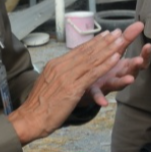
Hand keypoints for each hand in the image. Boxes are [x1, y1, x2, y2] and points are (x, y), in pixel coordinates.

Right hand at [7, 28, 131, 144]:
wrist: (30, 119)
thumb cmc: (38, 105)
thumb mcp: (47, 83)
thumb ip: (58, 74)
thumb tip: (66, 69)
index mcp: (55, 65)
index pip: (78, 50)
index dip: (93, 42)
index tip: (105, 35)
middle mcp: (61, 67)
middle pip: (87, 51)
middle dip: (104, 41)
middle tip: (117, 32)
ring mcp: (67, 77)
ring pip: (92, 60)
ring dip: (108, 49)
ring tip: (120, 40)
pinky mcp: (73, 88)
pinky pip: (92, 73)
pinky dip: (105, 64)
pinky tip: (115, 58)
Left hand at [85, 21, 150, 106]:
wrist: (87, 86)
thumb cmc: (106, 67)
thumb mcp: (116, 52)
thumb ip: (127, 39)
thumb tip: (140, 23)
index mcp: (124, 65)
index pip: (139, 61)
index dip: (145, 55)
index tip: (148, 46)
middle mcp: (118, 75)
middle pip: (130, 71)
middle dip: (136, 66)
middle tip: (140, 60)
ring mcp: (107, 84)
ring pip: (117, 83)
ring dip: (124, 82)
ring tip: (130, 80)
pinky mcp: (94, 90)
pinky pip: (98, 95)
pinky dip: (101, 99)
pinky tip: (103, 103)